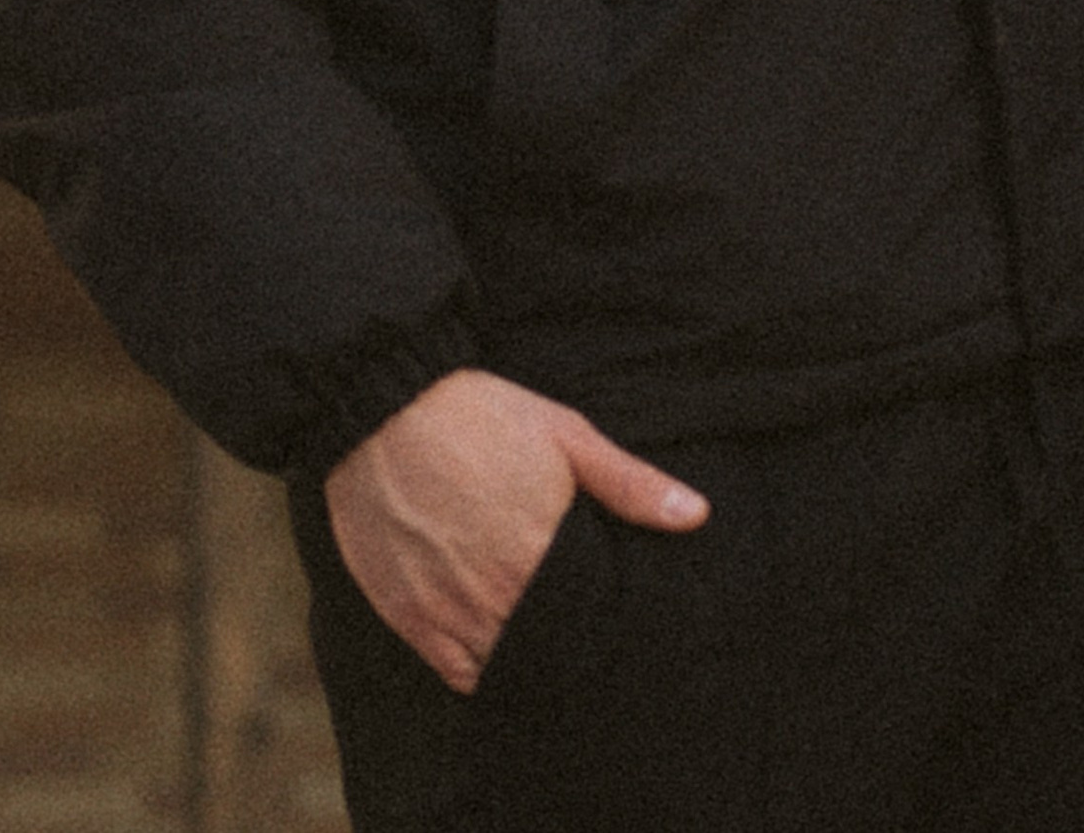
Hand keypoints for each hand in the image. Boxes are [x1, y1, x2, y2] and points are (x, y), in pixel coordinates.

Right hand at [324, 368, 708, 692]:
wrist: (385, 411)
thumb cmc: (481, 415)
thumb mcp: (566, 435)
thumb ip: (631, 484)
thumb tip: (698, 515)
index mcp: (541, 552)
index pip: (590, 621)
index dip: (605, 626)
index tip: (614, 619)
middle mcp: (495, 594)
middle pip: (548, 649)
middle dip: (568, 644)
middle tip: (580, 628)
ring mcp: (448, 611)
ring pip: (502, 665)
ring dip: (525, 657)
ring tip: (540, 636)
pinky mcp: (409, 617)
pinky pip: (456, 672)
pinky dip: (478, 667)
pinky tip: (494, 642)